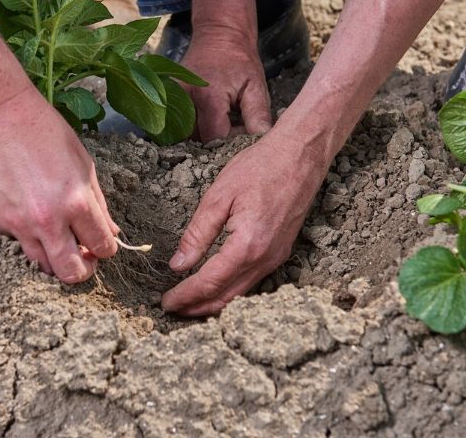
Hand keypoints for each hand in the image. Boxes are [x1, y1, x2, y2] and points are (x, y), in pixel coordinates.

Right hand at [0, 87, 118, 282]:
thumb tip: (111, 232)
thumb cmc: (44, 132)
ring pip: (42, 263)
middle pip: (71, 273)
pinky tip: (25, 206)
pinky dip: (26, 232)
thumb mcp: (83, 163)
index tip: (101, 244)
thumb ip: (98, 203)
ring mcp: (17, 224)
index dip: (106, 249)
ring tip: (56, 235)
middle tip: (83, 258)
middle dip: (83, 270)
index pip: (102, 246)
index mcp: (76, 202)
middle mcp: (47, 220)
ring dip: (54, 255)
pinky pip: (16, 239)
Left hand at [161, 125, 327, 315]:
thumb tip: (178, 265)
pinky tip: (216, 285)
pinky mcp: (280, 252)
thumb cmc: (259, 168)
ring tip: (188, 302)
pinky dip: (231, 290)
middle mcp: (265, 258)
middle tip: (172, 309)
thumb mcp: (218, 197)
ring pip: (241, 293)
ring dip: (214, 302)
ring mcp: (276, 257)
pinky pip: (253, 281)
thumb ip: (197, 234)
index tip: (166, 302)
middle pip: (227, 297)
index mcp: (248, 245)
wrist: (300, 156)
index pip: (210, 282)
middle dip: (197, 307)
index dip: (186, 296)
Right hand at [181, 24, 271, 141]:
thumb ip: (257, 115)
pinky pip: (179, 122)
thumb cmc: (240, 60)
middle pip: (197, 139)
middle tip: (233, 124)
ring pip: (186, 133)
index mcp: (208, 98)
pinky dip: (193, 126)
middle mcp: (185, 99)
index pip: (215, 138)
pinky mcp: (170, 96)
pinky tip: (208, 116)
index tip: (241, 129)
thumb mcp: (255, 86)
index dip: (230, 141)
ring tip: (221, 119)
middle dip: (216, 140)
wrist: (219, 35)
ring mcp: (173, 97)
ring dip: (203, 133)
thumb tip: (261, 141)